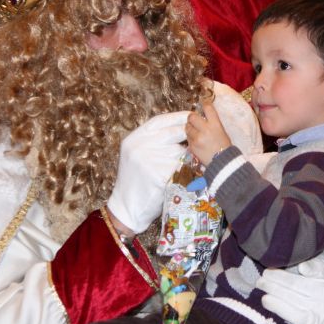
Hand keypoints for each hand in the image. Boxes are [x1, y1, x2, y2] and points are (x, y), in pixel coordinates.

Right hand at [107, 111, 188, 233]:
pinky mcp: (160, 176)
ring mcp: (149, 161)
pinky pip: (181, 167)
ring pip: (179, 151)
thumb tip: (178, 125)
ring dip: (185, 156)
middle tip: (197, 138)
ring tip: (184, 163)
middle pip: (172, 133)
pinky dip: (185, 170)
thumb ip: (152, 139)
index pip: (159, 121)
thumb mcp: (135, 153)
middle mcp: (139, 147)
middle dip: (186, 135)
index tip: (190, 115)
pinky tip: (183, 175)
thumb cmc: (135, 179)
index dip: (177, 117)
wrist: (127, 207)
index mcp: (133, 139)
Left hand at [186, 103, 231, 165]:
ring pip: (187, 127)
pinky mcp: (192, 146)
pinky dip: (191, 138)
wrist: (222, 161)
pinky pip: (188, 138)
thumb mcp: (221, 131)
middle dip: (192, 117)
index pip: (207, 108)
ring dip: (190, 128)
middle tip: (194, 120)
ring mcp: (197, 138)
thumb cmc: (224, 146)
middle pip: (192, 116)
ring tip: (195, 132)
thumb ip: (212, 122)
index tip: (203, 104)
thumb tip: (203, 115)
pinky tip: (196, 141)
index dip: (204, 104)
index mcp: (215, 124)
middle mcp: (205, 129)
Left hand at [257, 257, 323, 323]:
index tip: (267, 272)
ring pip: (297, 316)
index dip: (281, 278)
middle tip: (260, 282)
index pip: (298, 283)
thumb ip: (319, 267)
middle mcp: (323, 308)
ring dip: (279, 308)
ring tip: (265, 299)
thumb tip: (302, 267)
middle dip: (275, 289)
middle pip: (295, 298)